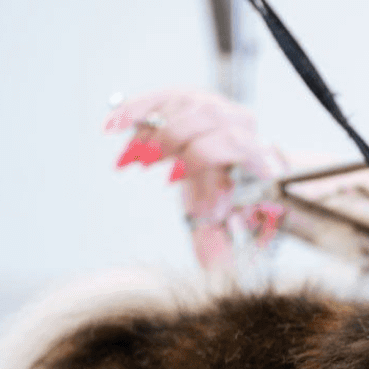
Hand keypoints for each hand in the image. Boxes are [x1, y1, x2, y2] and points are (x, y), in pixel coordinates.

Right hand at [105, 89, 285, 270]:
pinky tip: (112, 127)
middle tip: (148, 163)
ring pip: (182, 103)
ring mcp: (217, 107)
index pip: (232, 144)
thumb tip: (215, 271)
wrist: (246, 171)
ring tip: (131, 157)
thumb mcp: (232, 226)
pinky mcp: (191, 99)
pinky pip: (161, 97)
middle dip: (172, 139)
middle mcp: (241, 124)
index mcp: (256, 154)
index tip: (177, 183)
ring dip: (149, 130)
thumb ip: (221, 245)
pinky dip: (134, 111)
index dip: (200, 159)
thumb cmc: (236, 200)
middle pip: (205, 116)